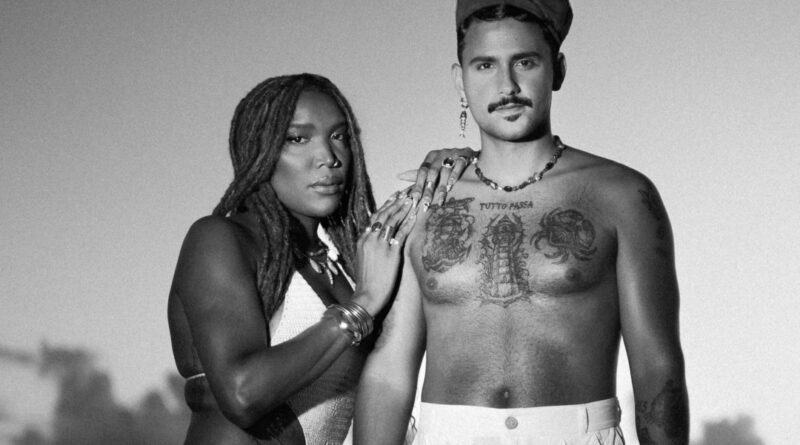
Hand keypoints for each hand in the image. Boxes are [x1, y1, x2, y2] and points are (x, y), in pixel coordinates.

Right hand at [352, 190, 415, 316]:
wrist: (366, 297)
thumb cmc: (367, 283)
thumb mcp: (363, 261)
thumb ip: (369, 248)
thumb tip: (377, 242)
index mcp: (362, 240)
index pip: (375, 218)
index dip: (386, 206)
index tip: (394, 197)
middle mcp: (370, 239)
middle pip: (383, 215)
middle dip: (395, 202)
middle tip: (405, 192)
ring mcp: (380, 245)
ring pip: (392, 221)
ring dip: (403, 208)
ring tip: (412, 198)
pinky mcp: (391, 253)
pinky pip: (401, 233)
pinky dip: (408, 222)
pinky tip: (415, 215)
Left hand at [398, 147, 476, 211]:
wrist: (472, 156)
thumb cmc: (450, 165)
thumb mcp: (434, 169)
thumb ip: (418, 174)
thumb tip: (399, 176)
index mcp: (431, 157)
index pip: (421, 172)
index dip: (418, 186)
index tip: (415, 200)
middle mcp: (440, 154)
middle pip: (432, 172)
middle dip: (428, 189)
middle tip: (426, 203)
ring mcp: (453, 153)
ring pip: (445, 170)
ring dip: (441, 186)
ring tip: (439, 199)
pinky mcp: (465, 155)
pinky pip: (459, 164)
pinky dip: (454, 175)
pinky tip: (451, 186)